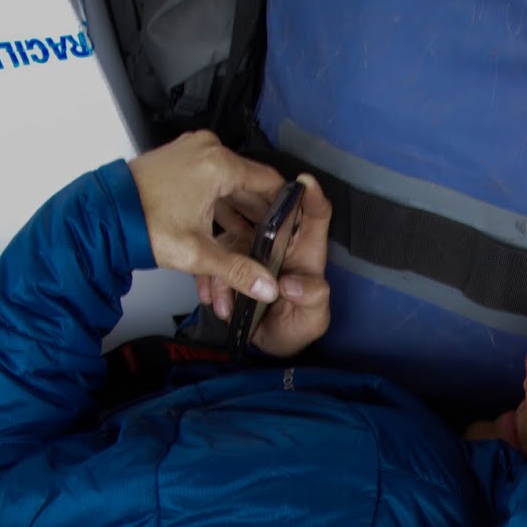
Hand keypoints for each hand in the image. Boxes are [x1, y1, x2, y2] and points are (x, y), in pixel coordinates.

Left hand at [126, 131, 284, 301]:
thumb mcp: (197, 252)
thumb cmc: (141, 223)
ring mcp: (191, 153)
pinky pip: (209, 184)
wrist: (103, 216)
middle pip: (249, 186)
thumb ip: (238, 271)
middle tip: (267, 244)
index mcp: (218, 164)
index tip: (289, 227)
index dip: (284, 209)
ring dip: (235, 218)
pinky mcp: (178, 162)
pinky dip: (217, 207)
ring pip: (228, 188)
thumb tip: (265, 286)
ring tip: (242, 248)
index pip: (269, 182)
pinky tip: (220, 235)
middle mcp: (207, 151)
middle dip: (256, 220)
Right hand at [197, 173, 333, 357]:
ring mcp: (252, 249)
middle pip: (266, 213)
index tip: (304, 182)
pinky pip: (215, 260)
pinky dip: (210, 280)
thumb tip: (291, 284)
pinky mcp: (230, 261)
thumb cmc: (298, 325)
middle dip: (248, 215)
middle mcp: (279, 242)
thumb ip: (311, 298)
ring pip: (232, 239)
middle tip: (234, 231)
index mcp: (306, 250)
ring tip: (225, 297)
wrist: (269, 345)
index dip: (313, 196)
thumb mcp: (313, 318)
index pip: (315, 215)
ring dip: (223, 266)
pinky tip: (213, 299)